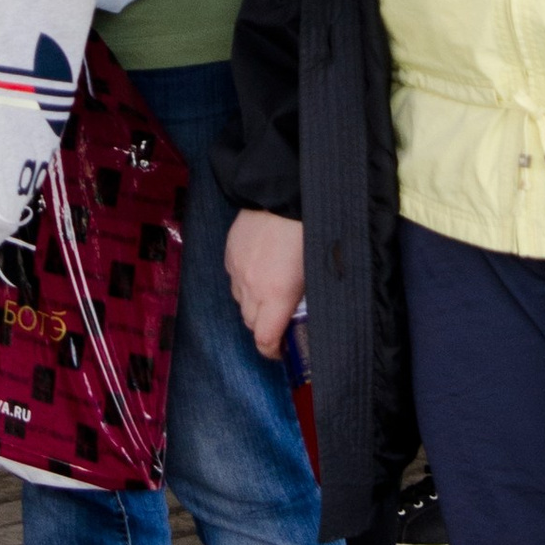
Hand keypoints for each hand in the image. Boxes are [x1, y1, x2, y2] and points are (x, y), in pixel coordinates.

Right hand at [225, 207, 307, 362]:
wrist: (281, 193)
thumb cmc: (308, 232)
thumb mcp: (315, 271)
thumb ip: (305, 299)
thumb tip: (303, 314)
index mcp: (276, 296)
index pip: (265, 339)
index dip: (273, 351)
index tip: (281, 350)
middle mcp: (252, 288)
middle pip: (251, 324)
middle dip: (265, 326)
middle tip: (281, 317)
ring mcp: (237, 270)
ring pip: (241, 301)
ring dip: (254, 303)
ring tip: (271, 289)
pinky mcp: (229, 253)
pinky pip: (235, 278)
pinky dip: (245, 281)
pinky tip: (260, 267)